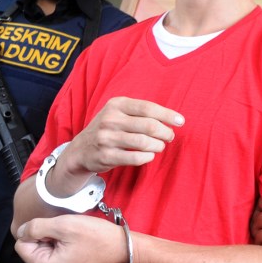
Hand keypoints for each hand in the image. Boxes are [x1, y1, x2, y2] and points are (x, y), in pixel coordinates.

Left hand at [14, 214, 126, 262]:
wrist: (123, 249)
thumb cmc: (97, 237)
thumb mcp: (64, 225)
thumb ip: (36, 227)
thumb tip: (21, 231)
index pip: (22, 244)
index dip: (39, 231)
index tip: (59, 230)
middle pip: (33, 249)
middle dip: (47, 238)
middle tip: (69, 234)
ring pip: (45, 252)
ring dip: (56, 242)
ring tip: (74, 239)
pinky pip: (55, 258)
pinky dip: (63, 248)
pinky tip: (78, 245)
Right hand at [61, 96, 184, 175]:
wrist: (80, 150)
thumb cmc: (108, 129)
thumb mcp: (118, 113)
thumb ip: (141, 113)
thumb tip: (172, 119)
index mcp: (116, 105)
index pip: (148, 108)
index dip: (167, 115)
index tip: (181, 121)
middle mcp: (110, 120)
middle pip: (149, 126)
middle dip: (166, 132)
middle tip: (170, 136)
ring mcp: (107, 138)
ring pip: (144, 142)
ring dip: (158, 146)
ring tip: (159, 146)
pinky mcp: (107, 156)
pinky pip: (136, 157)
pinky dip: (148, 157)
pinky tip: (149, 155)